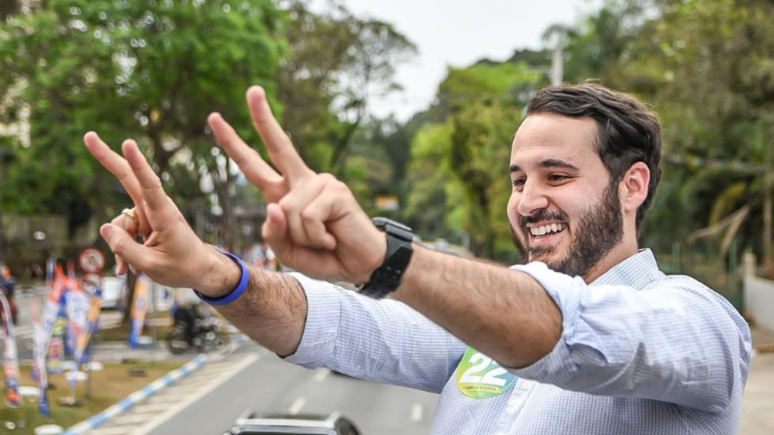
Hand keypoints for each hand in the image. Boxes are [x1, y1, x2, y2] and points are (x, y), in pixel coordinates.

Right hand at [84, 133, 238, 294]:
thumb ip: (125, 248)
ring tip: (129, 268)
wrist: (200, 271)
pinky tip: (127, 268)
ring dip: (119, 246)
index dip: (138, 164)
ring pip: (120, 223)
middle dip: (107, 158)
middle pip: (128, 179)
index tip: (128, 143)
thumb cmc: (183, 268)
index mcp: (164, 215)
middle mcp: (156, 208)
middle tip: (88, 136)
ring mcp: (149, 214)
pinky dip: (122, 250)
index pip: (150, 185)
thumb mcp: (152, 265)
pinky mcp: (145, 223)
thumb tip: (105, 228)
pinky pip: (123, 232)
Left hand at [208, 86, 384, 282]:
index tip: (215, 118)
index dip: (234, 144)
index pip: (255, 165)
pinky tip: (332, 238)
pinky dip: (316, 237)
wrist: (360, 265)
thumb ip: (274, 233)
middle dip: (263, 117)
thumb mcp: (288, 251)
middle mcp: (302, 181)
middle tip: (252, 89)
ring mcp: (320, 182)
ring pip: (286, 210)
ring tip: (322, 241)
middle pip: (278, 144)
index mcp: (284, 193)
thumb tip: (274, 205)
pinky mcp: (336, 191)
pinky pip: (307, 217)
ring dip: (301, 237)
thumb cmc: (324, 256)